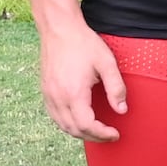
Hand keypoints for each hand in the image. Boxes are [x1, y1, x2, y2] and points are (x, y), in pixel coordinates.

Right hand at [37, 16, 128, 142]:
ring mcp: (49, 95)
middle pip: (74, 130)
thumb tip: (121, 110)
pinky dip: (67, 124)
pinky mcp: (45, 90)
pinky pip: (55, 116)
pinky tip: (78, 120)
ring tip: (96, 131)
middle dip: (94, 137)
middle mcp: (58, 98)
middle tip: (108, 135)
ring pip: (63, 126)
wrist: (59, 28)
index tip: (114, 133)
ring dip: (80, 133)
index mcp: (74, 93)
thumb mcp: (106, 63)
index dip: (102, 134)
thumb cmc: (82, 43)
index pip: (87, 126)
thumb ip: (116, 88)